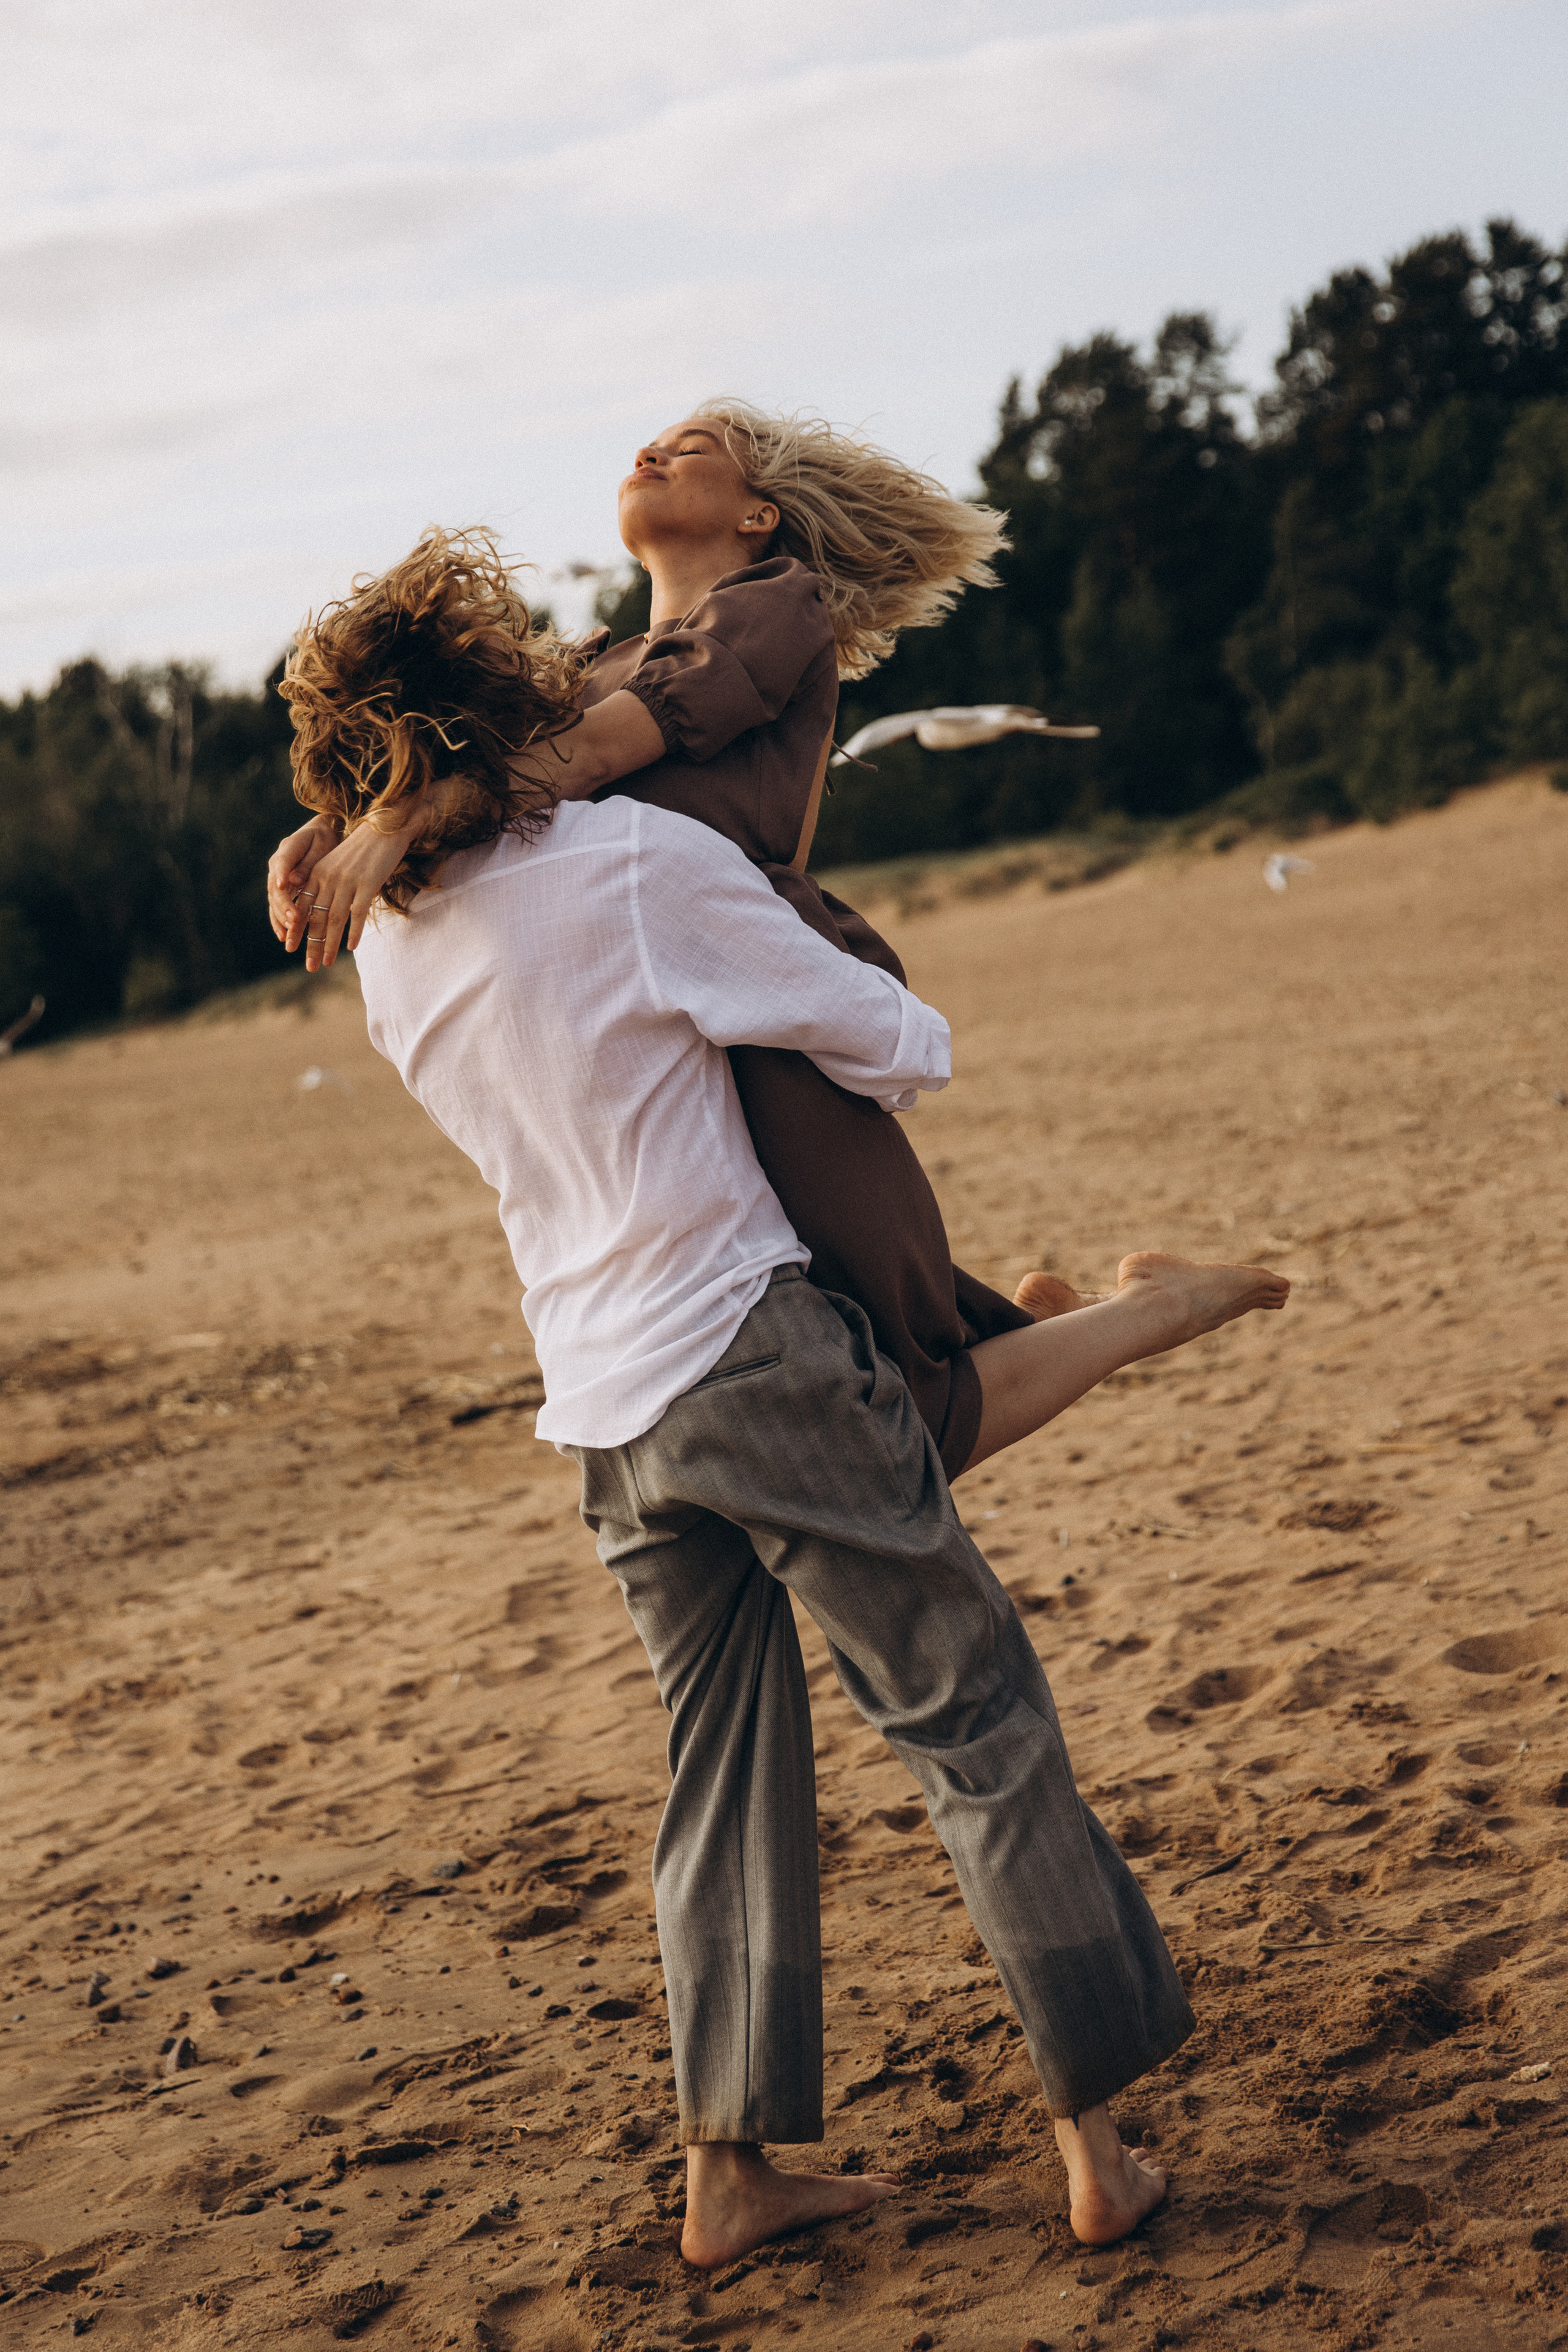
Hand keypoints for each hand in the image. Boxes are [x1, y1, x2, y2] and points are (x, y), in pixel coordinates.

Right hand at [267, 816, 336, 943]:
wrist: (321, 837)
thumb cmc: (324, 839)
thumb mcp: (321, 846)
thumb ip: (309, 863)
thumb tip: (294, 881)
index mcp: (288, 849)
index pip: (282, 863)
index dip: (281, 875)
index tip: (283, 886)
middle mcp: (278, 865)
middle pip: (276, 887)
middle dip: (284, 906)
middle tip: (294, 920)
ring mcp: (278, 878)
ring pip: (274, 900)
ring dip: (280, 918)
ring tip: (289, 934)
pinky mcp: (282, 890)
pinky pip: (277, 907)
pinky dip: (279, 921)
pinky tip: (283, 936)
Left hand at [292, 811, 422, 970]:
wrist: (385, 827)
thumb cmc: (363, 848)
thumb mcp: (338, 863)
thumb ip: (327, 883)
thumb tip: (322, 909)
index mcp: (318, 872)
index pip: (302, 906)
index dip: (297, 928)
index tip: (290, 946)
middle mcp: (328, 878)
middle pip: (316, 917)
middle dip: (311, 943)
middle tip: (308, 966)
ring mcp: (347, 881)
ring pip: (334, 919)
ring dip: (329, 944)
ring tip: (326, 962)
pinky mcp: (367, 883)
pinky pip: (357, 913)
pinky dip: (354, 932)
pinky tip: (350, 948)